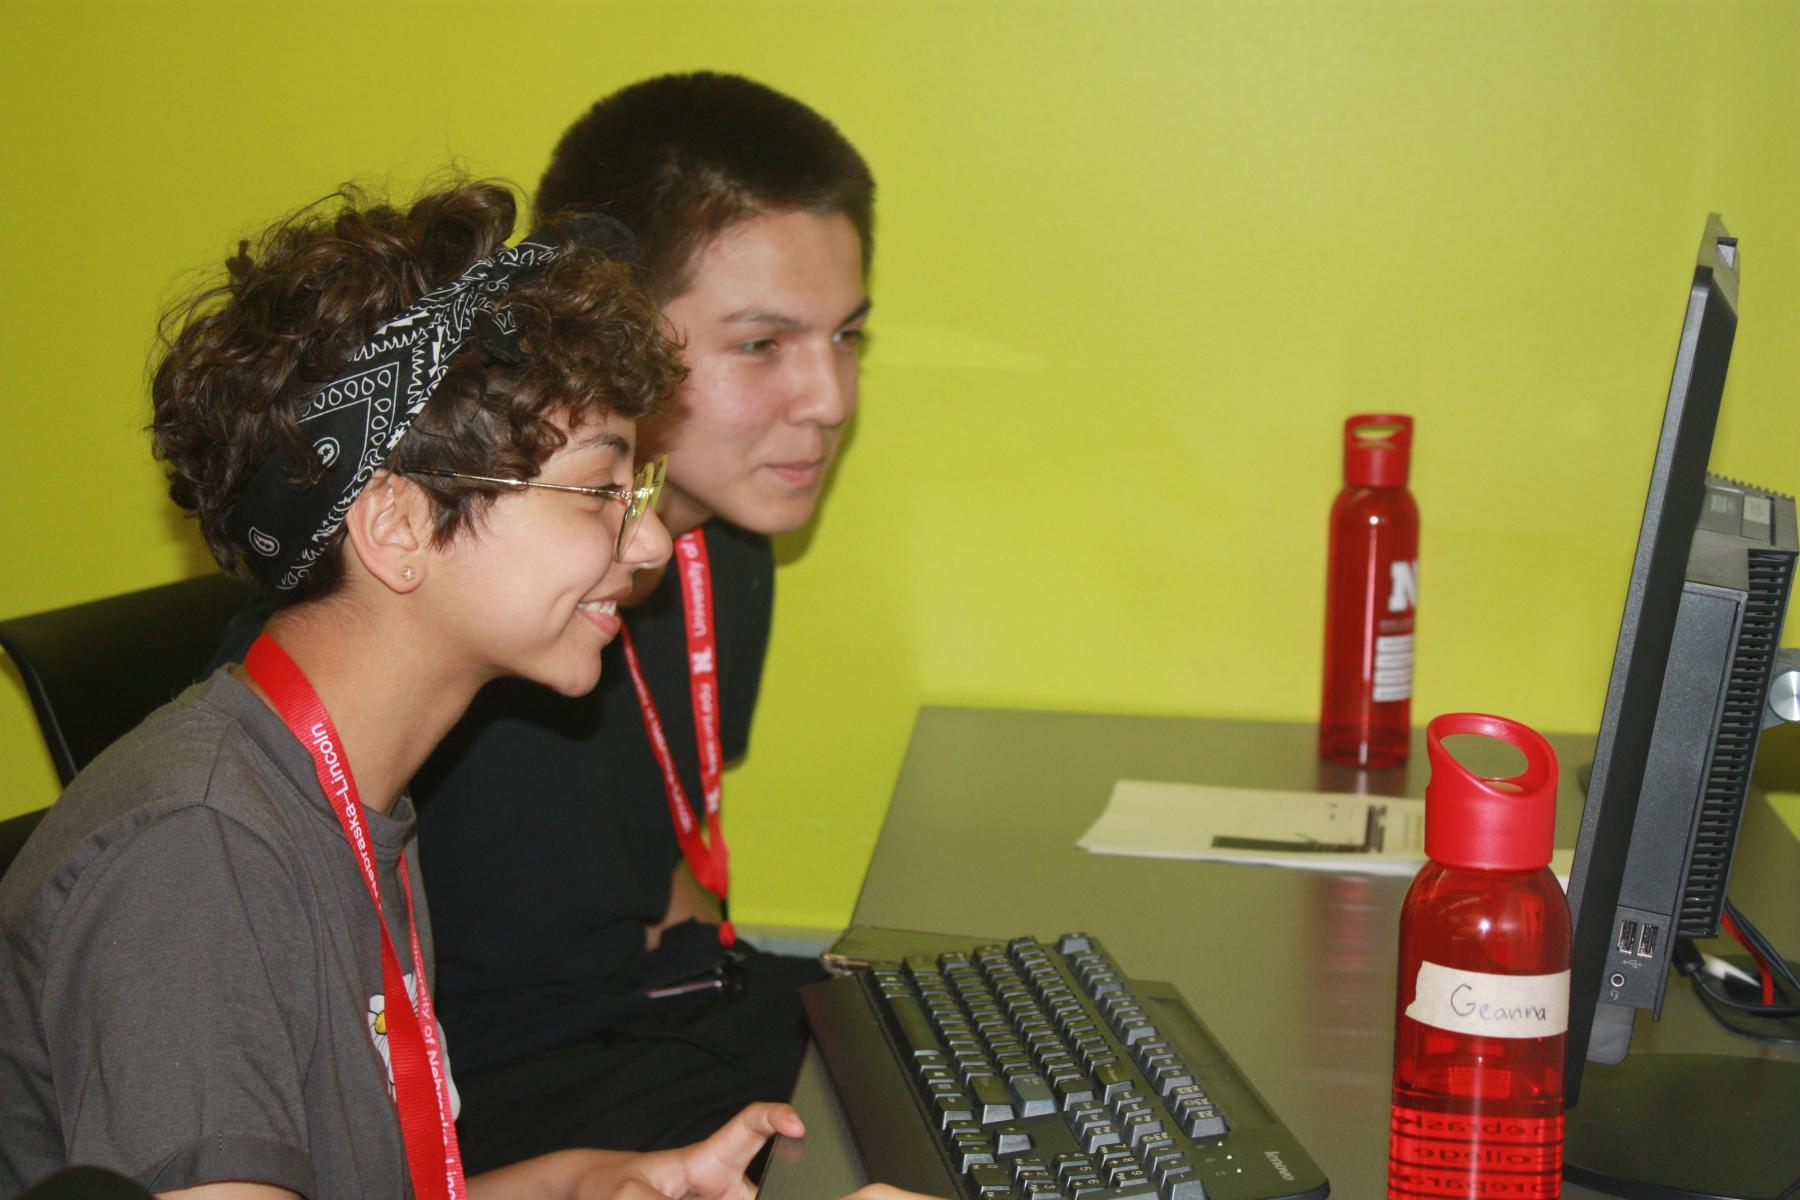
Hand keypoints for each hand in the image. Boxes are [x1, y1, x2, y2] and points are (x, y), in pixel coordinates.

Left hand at [622, 1107, 943, 1199]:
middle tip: (757, 1191)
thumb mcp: (628, 1194)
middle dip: (782, 1186)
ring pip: (754, 1198)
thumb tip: (707, 1197)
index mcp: (709, 1161)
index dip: (778, 1118)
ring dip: (742, 1198)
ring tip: (697, 1195)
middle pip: (769, 1187)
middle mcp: (725, 1188)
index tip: (796, 1124)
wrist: (596, 1196)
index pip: (753, 1126)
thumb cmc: (611, 1186)